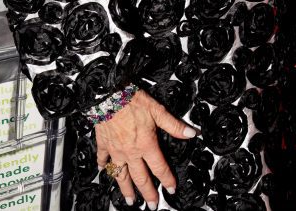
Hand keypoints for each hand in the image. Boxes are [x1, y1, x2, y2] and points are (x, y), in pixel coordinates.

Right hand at [94, 89, 197, 207]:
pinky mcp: (104, 145)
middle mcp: (131, 152)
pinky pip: (103, 159)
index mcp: (146, 144)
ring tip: (130, 201)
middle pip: (140, 177)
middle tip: (152, 205)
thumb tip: (191, 133)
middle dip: (147, 193)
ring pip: (121, 175)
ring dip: (126, 189)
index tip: (172, 189)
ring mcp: (116, 151)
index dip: (167, 179)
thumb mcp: (158, 111)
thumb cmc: (134, 101)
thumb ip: (174, 125)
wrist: (109, 96)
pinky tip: (104, 171)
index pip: (159, 167)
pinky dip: (104, 166)